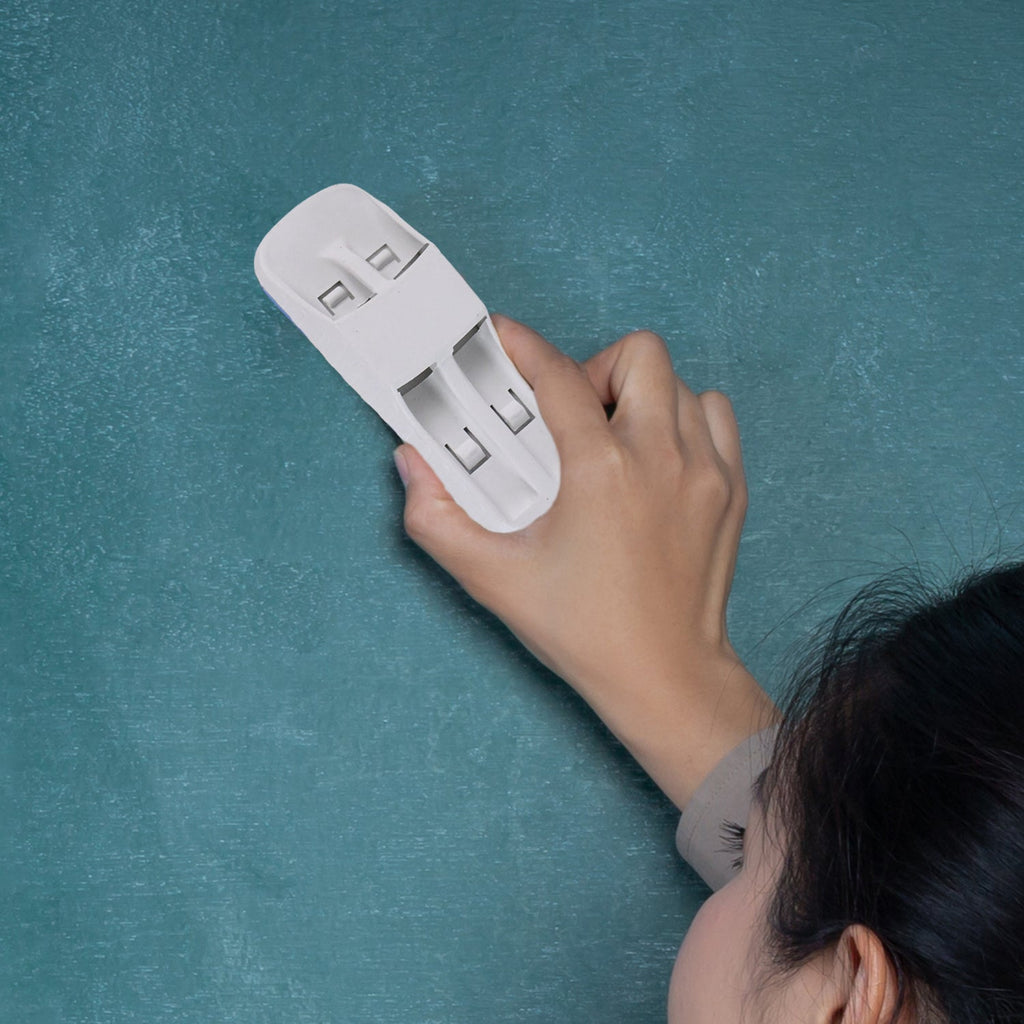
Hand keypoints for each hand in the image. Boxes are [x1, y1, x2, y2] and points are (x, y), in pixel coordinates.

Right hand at [394, 316, 776, 807]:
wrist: (664, 676)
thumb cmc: (584, 631)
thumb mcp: (492, 578)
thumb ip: (437, 517)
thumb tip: (413, 463)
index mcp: (601, 471)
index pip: (558, 376)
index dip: (523, 346)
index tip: (502, 339)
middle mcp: (662, 458)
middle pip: (637, 354)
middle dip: (593, 368)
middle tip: (567, 413)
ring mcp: (706, 472)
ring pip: (680, 382)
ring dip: (639, 394)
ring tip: (611, 437)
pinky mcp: (731, 490)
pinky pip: (715, 417)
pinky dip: (685, 417)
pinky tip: (656, 455)